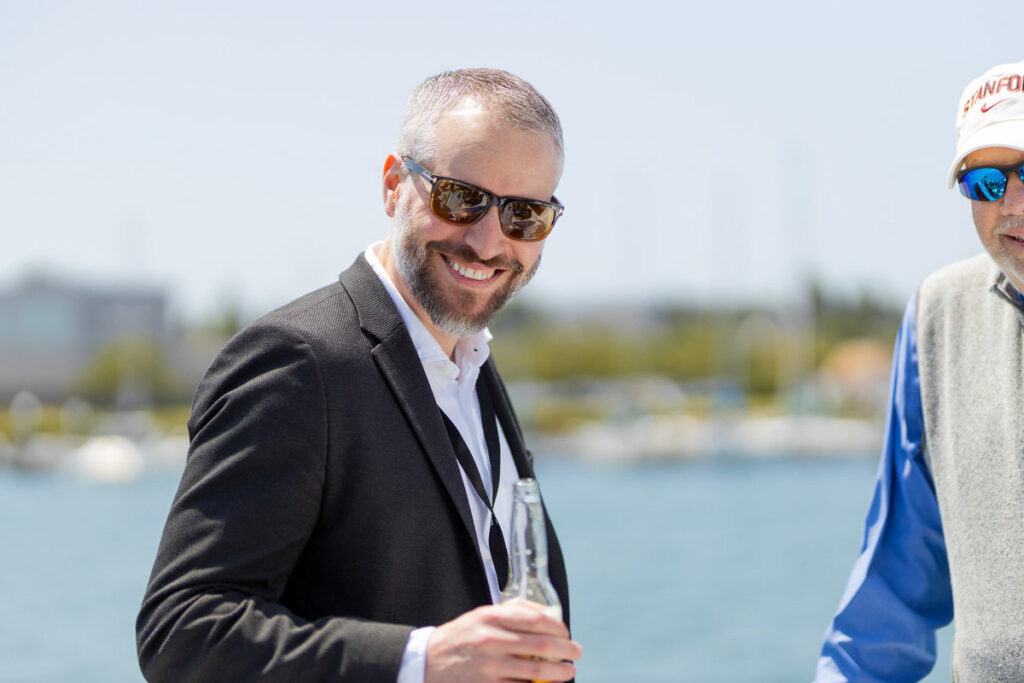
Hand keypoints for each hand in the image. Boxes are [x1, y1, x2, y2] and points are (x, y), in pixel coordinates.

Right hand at [424, 602, 581, 682]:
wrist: (427, 662)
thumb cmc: (461, 637)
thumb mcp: (481, 615)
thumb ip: (512, 611)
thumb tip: (547, 615)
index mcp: (491, 616)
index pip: (536, 619)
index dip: (558, 627)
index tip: (566, 633)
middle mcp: (491, 639)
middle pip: (541, 645)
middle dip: (566, 650)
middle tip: (576, 653)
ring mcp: (489, 666)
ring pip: (535, 671)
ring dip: (558, 673)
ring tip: (568, 672)